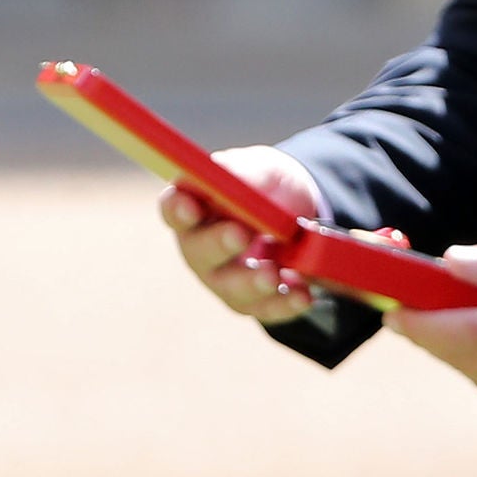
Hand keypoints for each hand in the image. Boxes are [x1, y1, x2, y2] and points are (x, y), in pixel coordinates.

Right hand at [159, 147, 326, 325]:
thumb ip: (242, 174)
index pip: (174, 209)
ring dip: (251, 282)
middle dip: (218, 243)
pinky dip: (286, 303)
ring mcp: (225, 279)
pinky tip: (302, 294)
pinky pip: (267, 308)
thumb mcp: (259, 169)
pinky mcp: (254, 302)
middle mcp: (201, 248)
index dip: (178, 209)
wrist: (298, 212)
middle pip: (200, 251)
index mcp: (194, 208)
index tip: (190, 206)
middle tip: (239, 234)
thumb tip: (227, 175)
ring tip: (271, 274)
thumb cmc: (263, 186)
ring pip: (232, 287)